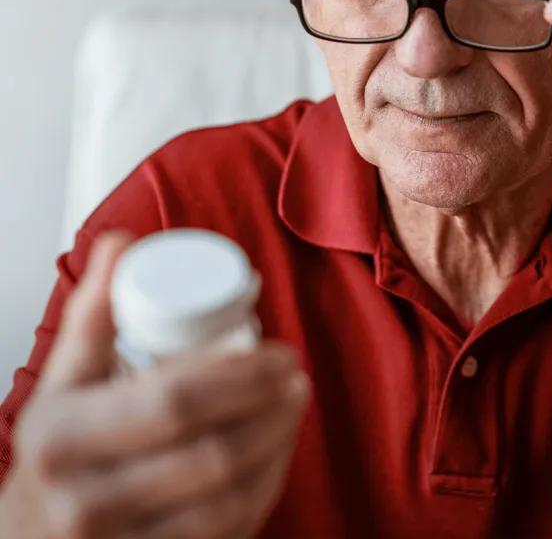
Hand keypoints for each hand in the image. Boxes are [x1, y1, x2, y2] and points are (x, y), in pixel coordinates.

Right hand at [0, 233, 308, 538]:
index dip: (241, 376)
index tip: (278, 352)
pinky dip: (263, 492)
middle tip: (296, 376)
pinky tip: (277, 457)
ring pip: (227, 501)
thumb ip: (92, 312)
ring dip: (277, 449)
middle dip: (270, 410)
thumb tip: (120, 242)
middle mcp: (86, 502)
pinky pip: (226, 536)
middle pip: (211, 454)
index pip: (173, 400)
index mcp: (63, 438)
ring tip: (295, 408)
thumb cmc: (54, 453)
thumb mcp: (61, 382)